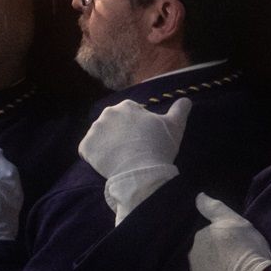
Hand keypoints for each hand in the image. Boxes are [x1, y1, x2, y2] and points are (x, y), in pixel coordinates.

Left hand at [79, 98, 190, 222]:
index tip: (144, 138)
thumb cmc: (159, 145)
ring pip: (100, 137)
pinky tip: (108, 164)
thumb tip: (186, 100)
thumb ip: (180, 109)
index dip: (137, 126)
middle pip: (113, 123)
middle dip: (120, 133)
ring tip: (121, 158)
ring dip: (108, 144)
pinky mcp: (85, 147)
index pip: (130, 113)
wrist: (142, 171)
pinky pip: (88, 151)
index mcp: (126, 106)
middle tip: (133, 148)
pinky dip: (95, 157)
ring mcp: (94, 130)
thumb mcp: (175, 125)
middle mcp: (107, 114)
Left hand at [189, 194, 270, 270]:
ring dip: (217, 267)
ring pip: (206, 266)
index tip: (238, 243)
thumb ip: (214, 208)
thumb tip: (198, 196)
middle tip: (239, 257)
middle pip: (206, 250)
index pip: (211, 233)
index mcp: (201, 237)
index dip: (225, 237)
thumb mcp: (235, 221)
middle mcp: (193, 254)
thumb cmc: (247, 249)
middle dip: (218, 252)